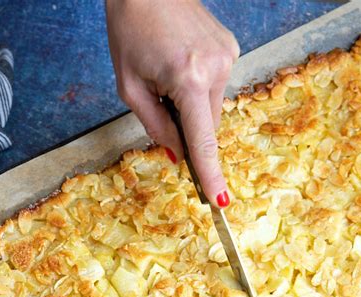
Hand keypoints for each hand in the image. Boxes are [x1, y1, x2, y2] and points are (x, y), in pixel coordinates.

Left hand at [106, 0, 238, 204]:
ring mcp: (228, 56)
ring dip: (193, 108)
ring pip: (213, 108)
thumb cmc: (130, 30)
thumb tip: (177, 156)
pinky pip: (217, 86)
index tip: (220, 201)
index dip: (210, 174)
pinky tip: (181, 67)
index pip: (203, 141)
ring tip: (167, 77)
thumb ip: (156, 126)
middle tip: (161, 105)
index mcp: (188, 79)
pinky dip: (199, 90)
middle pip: (208, 127)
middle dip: (188, 130)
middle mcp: (216, 68)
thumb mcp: (130, 88)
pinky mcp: (230, 48)